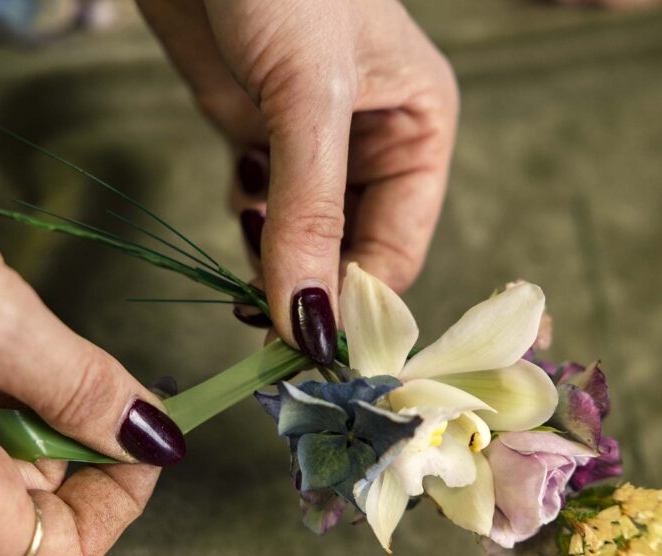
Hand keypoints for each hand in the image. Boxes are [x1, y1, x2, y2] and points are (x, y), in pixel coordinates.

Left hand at [139, 0, 458, 361]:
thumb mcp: (310, 97)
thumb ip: (311, 210)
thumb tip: (309, 321)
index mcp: (419, 128)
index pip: (400, 246)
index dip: (361, 303)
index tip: (317, 351)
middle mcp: (374, 142)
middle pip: (352, 250)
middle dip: (314, 289)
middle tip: (269, 331)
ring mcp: (314, 143)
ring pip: (305, 237)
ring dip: (277, 263)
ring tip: (249, 281)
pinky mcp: (259, 134)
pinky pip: (263, 209)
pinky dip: (249, 225)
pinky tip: (242, 204)